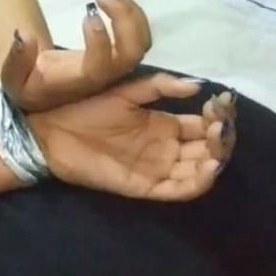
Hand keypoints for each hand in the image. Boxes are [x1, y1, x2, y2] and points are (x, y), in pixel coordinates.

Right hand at [2, 0, 151, 110]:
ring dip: (130, 11)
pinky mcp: (120, 54)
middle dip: (125, 18)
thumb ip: (17, 59)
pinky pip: (138, 34)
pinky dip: (131, 11)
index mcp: (81, 80)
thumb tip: (23, 34)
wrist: (44, 93)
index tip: (88, 13)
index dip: (101, 42)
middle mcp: (105, 75)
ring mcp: (117, 65)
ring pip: (141, 41)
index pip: (101, 65)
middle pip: (133, 52)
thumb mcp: (14, 77)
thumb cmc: (30, 85)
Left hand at [28, 73, 236, 200]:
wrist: (52, 131)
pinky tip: (208, 166)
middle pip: (207, 148)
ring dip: (215, 159)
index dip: (218, 116)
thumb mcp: (125, 91)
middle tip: (221, 124)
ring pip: (199, 170)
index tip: (223, 103)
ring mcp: (157, 169)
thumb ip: (158, 86)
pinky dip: (198, 182)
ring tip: (217, 142)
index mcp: (164, 125)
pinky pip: (179, 190)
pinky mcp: (146, 187)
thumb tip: (197, 85)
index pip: (203, 125)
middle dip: (220, 137)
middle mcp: (166, 148)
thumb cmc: (85, 109)